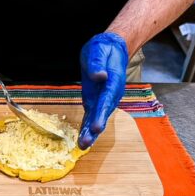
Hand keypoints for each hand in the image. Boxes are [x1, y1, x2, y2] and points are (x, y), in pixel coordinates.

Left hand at [78, 32, 128, 148]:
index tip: (96, 127)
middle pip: (102, 114)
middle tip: (86, 143)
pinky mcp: (95, 102)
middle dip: (94, 130)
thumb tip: (99, 76)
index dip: (101, 114)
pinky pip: (91, 117)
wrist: (111, 50)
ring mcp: (103, 100)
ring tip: (82, 146)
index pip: (106, 100)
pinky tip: (81, 140)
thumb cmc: (104, 49)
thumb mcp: (98, 50)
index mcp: (112, 82)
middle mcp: (110, 95)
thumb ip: (97, 63)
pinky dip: (86, 128)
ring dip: (90, 133)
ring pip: (97, 118)